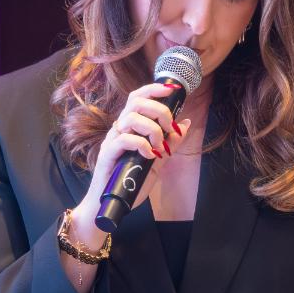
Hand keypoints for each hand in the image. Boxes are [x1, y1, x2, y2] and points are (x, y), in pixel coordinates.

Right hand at [83, 82, 193, 210]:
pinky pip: (125, 139)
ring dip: (152, 130)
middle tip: (170, 128)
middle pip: (136, 101)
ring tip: (159, 148)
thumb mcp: (157, 161)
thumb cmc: (131, 182)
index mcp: (130, 127)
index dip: (154, 89)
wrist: (110, 203)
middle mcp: (120, 129)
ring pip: (131, 118)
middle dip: (159, 110)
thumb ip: (170, 143)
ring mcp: (112, 140)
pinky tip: (149, 156)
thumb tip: (185, 123)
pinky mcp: (108, 153)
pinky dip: (141, 145)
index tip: (173, 90)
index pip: (139, 98)